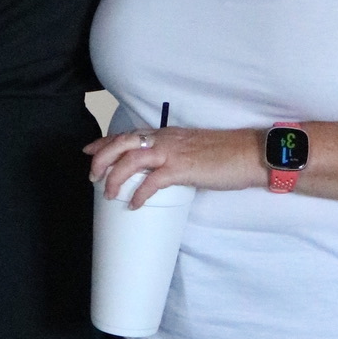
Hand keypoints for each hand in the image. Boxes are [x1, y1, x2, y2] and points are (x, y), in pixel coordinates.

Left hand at [84, 125, 262, 207]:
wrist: (248, 153)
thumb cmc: (225, 154)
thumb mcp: (192, 149)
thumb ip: (174, 156)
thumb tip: (161, 171)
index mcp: (166, 134)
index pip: (128, 135)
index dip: (105, 142)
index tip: (89, 150)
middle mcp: (164, 139)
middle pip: (122, 144)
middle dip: (102, 159)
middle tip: (93, 176)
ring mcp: (172, 153)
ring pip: (131, 160)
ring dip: (115, 177)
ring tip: (109, 193)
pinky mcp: (182, 169)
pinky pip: (152, 181)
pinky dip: (139, 194)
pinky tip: (134, 204)